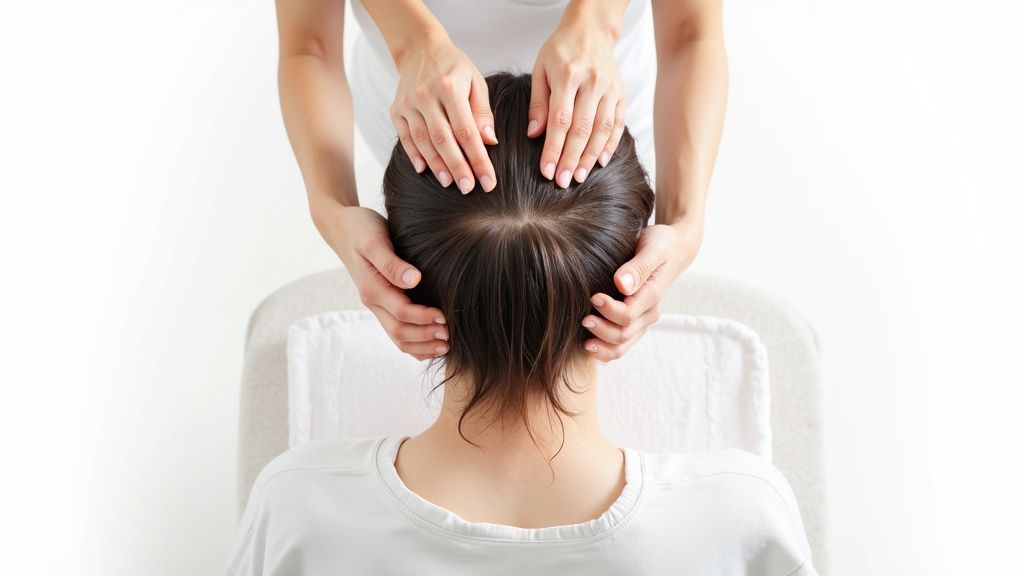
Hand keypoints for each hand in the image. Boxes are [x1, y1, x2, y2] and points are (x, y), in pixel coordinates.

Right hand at [319, 204, 449, 360]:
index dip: (425, 318)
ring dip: (422, 346)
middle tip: (450, 337)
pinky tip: (432, 344)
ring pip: (398, 337)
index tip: (445, 317)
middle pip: (400, 332)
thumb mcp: (374, 241)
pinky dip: (415, 343)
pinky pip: (396, 331)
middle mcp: (374, 302)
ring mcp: (378, 305)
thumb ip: (391, 263)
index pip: (402, 313)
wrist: (342, 227)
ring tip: (446, 347)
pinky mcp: (383, 303)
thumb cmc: (361, 228)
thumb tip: (414, 280)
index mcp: (373, 289)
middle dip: (426, 338)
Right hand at [390, 38, 497, 193]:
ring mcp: (408, 103)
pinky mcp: (396, 109)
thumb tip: (489, 141)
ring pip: (423, 140)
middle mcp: (426, 95)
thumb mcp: (476, 82)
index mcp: (449, 87)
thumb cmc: (454, 67)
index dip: (478, 158)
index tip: (488, 180)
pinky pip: (405, 137)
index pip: (466, 131)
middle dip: (458, 166)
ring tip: (450, 182)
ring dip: (437, 165)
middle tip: (468, 188)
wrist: (421, 48)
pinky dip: (414, 155)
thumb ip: (483, 112)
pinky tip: (425, 170)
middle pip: (443, 139)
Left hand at [529, 18, 626, 187]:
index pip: (560, 121)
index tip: (547, 170)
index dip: (553, 149)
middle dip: (571, 159)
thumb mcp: (541, 70)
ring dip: (590, 157)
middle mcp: (592, 83)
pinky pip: (617, 124)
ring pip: (601, 130)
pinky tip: (600, 162)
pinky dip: (610, 145)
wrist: (590, 30)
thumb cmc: (561, 50)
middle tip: (562, 182)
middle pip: (582, 130)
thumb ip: (538, 103)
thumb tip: (533, 134)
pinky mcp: (621, 93)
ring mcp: (610, 89)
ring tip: (579, 176)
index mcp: (569, 76)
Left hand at [582, 214, 705, 361]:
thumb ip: (638, 267)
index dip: (608, 310)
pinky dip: (604, 349)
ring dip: (602, 347)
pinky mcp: (635, 322)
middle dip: (601, 331)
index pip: (627, 315)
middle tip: (582, 319)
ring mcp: (643, 320)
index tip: (593, 297)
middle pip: (623, 335)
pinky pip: (620, 345)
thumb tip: (622, 285)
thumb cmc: (660, 244)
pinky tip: (589, 345)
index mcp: (652, 296)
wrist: (674, 248)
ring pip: (621, 346)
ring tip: (583, 341)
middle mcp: (649, 313)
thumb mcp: (652, 249)